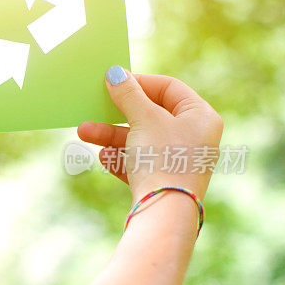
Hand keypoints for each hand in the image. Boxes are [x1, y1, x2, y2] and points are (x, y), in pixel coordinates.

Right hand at [77, 67, 222, 201]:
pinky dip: (120, 158)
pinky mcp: (163, 181)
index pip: (168, 87)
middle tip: (92, 108)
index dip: (139, 82)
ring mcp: (179, 160)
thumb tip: (115, 72)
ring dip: (110, 136)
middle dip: (116, 114)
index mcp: (200, 117)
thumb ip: (128, 94)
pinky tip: (104, 158)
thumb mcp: (143, 119)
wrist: (164, 212)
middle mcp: (194, 137)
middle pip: (149, 115)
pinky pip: (138, 162)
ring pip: (139, 139)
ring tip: (84, 134)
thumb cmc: (163, 159)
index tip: (112, 82)